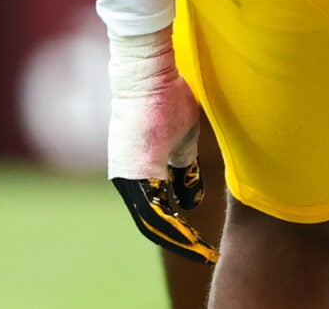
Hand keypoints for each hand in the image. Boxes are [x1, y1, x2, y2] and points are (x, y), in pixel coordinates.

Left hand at [108, 28, 214, 265]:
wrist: (149, 76)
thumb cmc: (166, 100)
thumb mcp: (182, 141)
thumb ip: (184, 169)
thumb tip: (191, 199)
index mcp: (139, 171)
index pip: (157, 209)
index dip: (178, 227)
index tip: (198, 240)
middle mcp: (126, 179)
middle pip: (153, 221)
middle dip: (180, 239)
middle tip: (202, 253)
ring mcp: (125, 177)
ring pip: (150, 219)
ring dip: (176, 237)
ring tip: (199, 250)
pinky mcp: (131, 173)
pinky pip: (151, 209)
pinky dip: (171, 225)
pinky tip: (188, 235)